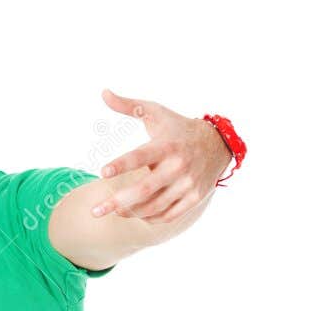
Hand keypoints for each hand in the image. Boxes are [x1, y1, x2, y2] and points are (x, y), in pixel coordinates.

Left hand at [91, 90, 230, 222]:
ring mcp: (187, 184)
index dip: (121, 164)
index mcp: (166, 145)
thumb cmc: (177, 128)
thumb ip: (128, 106)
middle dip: (117, 202)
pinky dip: (150, 218)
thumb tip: (104, 93)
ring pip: (154, 207)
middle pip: (144, 189)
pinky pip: (167, 215)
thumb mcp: (155, 113)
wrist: (216, 144)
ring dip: (130, 212)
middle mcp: (178, 166)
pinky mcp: (194, 198)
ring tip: (114, 211)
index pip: (140, 156)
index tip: (102, 172)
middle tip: (95, 211)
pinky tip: (136, 214)